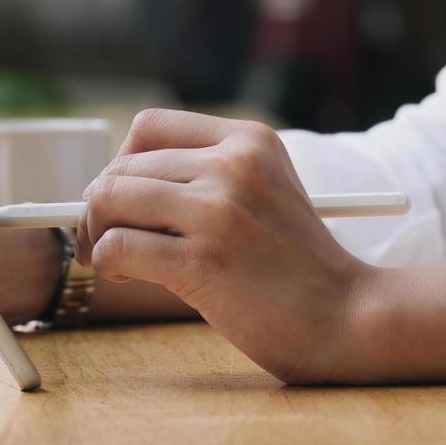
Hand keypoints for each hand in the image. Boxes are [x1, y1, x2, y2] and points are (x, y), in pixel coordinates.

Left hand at [74, 109, 377, 383]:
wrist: (348, 317)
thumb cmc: (297, 266)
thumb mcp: (264, 193)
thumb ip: (202, 179)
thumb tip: (105, 189)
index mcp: (249, 140)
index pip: (148, 127)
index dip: (121, 163)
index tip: (125, 199)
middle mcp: (233, 165)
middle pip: (121, 168)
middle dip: (100, 206)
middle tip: (102, 240)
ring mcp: (218, 211)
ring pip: (109, 200)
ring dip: (97, 234)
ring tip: (112, 261)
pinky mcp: (202, 262)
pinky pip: (117, 247)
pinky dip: (108, 264)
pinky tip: (128, 278)